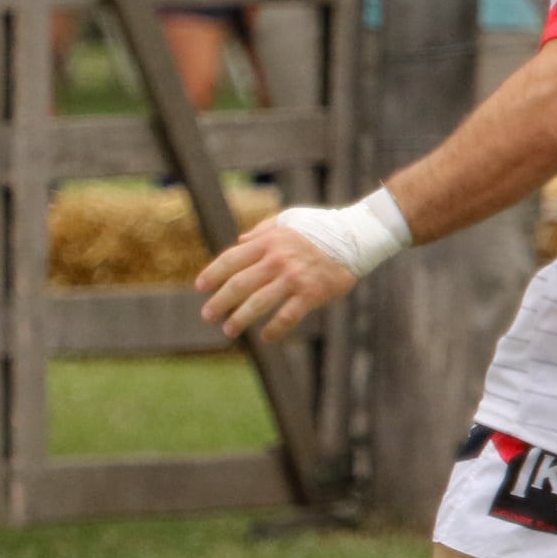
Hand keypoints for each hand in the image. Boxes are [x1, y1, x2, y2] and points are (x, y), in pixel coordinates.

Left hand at [196, 216, 357, 343]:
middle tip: (208, 315)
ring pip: (259, 303)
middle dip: (220, 302)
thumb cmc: (320, 228)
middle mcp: (277, 259)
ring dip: (240, 319)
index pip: (232, 259)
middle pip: (239, 284)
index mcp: (269, 241)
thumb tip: (239, 241)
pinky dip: (274, 330)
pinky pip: (287, 316)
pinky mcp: (311, 294)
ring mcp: (293, 278)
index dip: (213, 274)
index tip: (200, 287)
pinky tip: (265, 338)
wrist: (356, 237)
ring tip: (229, 331)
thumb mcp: (288, 219)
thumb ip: (262, 231)